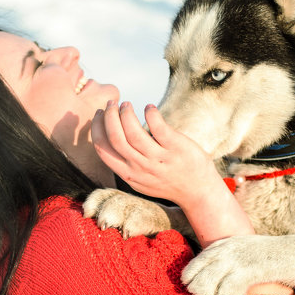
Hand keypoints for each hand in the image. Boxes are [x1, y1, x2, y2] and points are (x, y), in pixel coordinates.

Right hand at [90, 102, 220, 211]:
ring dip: (126, 113)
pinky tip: (149, 108)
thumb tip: (109, 136)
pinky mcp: (175, 148)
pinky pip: (158, 127)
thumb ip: (125, 163)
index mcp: (128, 174)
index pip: (102, 149)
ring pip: (133, 132)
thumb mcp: (140, 179)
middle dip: (109, 116)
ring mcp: (158, 159)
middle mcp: (141, 167)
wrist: (198, 190)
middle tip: (112, 103)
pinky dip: (150, 113)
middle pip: (115, 137)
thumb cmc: (167, 180)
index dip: (96, 128)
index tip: (99, 114)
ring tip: (127, 105)